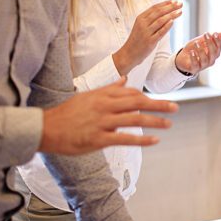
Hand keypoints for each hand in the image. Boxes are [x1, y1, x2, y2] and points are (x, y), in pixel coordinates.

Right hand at [39, 79, 176, 153]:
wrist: (45, 128)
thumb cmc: (67, 113)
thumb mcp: (88, 96)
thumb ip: (108, 89)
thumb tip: (124, 80)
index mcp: (102, 94)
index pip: (130, 93)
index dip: (146, 97)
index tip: (158, 101)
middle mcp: (105, 105)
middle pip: (137, 102)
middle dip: (158, 104)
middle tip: (175, 107)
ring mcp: (102, 122)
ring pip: (134, 119)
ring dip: (155, 121)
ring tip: (169, 123)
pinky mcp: (98, 138)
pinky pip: (124, 138)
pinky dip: (141, 139)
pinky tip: (154, 140)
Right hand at [114, 1, 181, 75]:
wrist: (129, 53)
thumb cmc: (137, 39)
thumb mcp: (141, 26)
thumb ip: (150, 19)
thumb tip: (165, 11)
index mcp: (140, 18)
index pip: (155, 7)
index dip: (166, 3)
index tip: (175, 1)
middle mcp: (143, 23)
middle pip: (159, 12)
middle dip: (171, 7)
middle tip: (180, 4)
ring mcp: (146, 32)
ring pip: (160, 21)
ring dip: (172, 15)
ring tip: (180, 11)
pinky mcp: (150, 41)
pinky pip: (160, 32)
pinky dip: (167, 26)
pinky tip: (173, 21)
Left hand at [175, 32, 220, 75]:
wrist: (182, 57)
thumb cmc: (193, 48)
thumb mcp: (201, 41)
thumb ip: (211, 38)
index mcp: (214, 54)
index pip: (219, 47)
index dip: (217, 40)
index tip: (214, 33)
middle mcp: (210, 60)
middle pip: (214, 53)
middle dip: (210, 43)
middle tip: (206, 35)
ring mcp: (203, 65)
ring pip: (205, 59)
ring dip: (201, 50)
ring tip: (196, 43)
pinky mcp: (194, 69)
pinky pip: (195, 64)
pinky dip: (194, 58)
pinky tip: (192, 52)